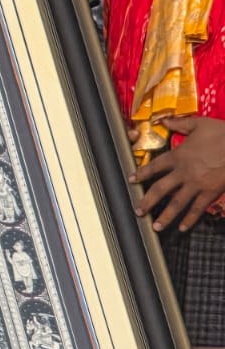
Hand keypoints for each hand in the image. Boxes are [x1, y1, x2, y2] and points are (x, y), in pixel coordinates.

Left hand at [131, 117, 224, 231]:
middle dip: (147, 201)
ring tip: (156, 227)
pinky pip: (198, 208)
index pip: (154, 166)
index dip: (142, 174)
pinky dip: (190, 219)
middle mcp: (184, 172)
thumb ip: (180, 124)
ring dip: (165, 216)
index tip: (132, 180)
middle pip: (160, 189)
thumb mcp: (199, 124)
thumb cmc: (222, 133)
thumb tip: (165, 121)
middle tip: (138, 211)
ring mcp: (197, 184)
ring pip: (177, 203)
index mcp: (178, 156)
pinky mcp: (211, 192)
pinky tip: (183, 227)